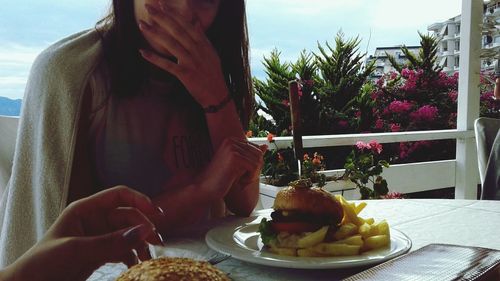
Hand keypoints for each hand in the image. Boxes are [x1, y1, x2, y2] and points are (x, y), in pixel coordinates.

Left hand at [2, 186, 164, 280]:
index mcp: (85, 210)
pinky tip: (136, 265)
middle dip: (144, 227)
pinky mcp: (99, 254)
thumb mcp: (76, 251)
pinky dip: (133, 257)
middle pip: (128, 216)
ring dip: (141, 244)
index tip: (156, 214)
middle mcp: (94, 221)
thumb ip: (110, 242)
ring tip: (149, 258)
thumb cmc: (42, 265)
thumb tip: (143, 231)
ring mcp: (98, 238)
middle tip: (158, 242)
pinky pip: (123, 250)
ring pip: (128, 234)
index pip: (119, 196)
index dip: (140, 200)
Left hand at [138, 3, 228, 106]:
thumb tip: (196, 22)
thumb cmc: (213, 73)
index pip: (186, 24)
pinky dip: (154, 58)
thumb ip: (202, 37)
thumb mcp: (211, 52)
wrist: (217, 94)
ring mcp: (190, 62)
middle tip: (149, 7)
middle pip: (177, 30)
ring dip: (155, 33)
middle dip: (162, 17)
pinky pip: (167, 65)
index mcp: (203, 44)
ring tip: (142, 24)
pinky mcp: (185, 74)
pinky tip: (142, 52)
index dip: (174, 14)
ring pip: (170, 44)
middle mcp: (197, 50)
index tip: (162, 4)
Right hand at [195, 138, 265, 200]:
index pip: (256, 150)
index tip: (245, 175)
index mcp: (231, 140)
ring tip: (242, 182)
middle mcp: (231, 140)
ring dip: (253, 175)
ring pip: (258, 161)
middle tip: (245, 181)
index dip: (255, 165)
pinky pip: (254, 167)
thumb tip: (266, 146)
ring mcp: (232, 147)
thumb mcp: (238, 165)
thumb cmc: (220, 178)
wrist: (205, 188)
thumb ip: (251, 155)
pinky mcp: (234, 157)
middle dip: (255, 170)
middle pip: (258, 154)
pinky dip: (251, 178)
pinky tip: (241, 183)